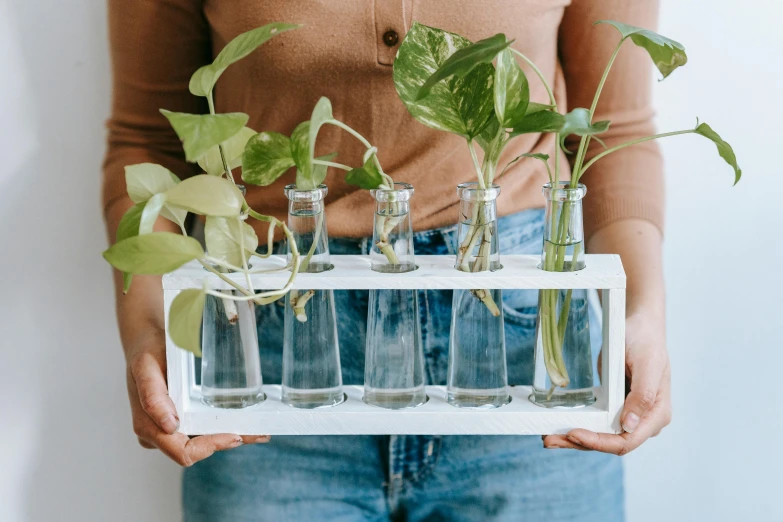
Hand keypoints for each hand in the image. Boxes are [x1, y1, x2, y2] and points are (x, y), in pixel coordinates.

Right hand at [126, 326, 269, 465]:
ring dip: (230, 438)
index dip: (210, 447)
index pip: (183, 451)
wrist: (145, 343)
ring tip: (259, 432)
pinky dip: (223, 429)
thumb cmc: (146, 354)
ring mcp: (170, 430)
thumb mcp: (146, 368)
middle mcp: (159, 434)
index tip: (235, 435)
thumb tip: (170, 426)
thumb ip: (153, 398)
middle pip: (198, 450)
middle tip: (258, 434)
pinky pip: (203, 431)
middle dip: (227, 442)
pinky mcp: (181, 421)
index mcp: (148, 427)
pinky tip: (245, 426)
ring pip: (203, 442)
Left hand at [543, 312, 671, 454]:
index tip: (573, 433)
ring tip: (548, 437)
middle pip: (609, 443)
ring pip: (600, 436)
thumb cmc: (646, 342)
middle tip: (549, 439)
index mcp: (656, 415)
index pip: (626, 441)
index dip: (599, 442)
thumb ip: (643, 395)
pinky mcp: (613, 408)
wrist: (639, 327)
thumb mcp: (648, 364)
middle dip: (579, 443)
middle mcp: (643, 421)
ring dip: (574, 439)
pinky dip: (578, 425)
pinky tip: (557, 426)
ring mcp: (627, 415)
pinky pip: (595, 422)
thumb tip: (629, 426)